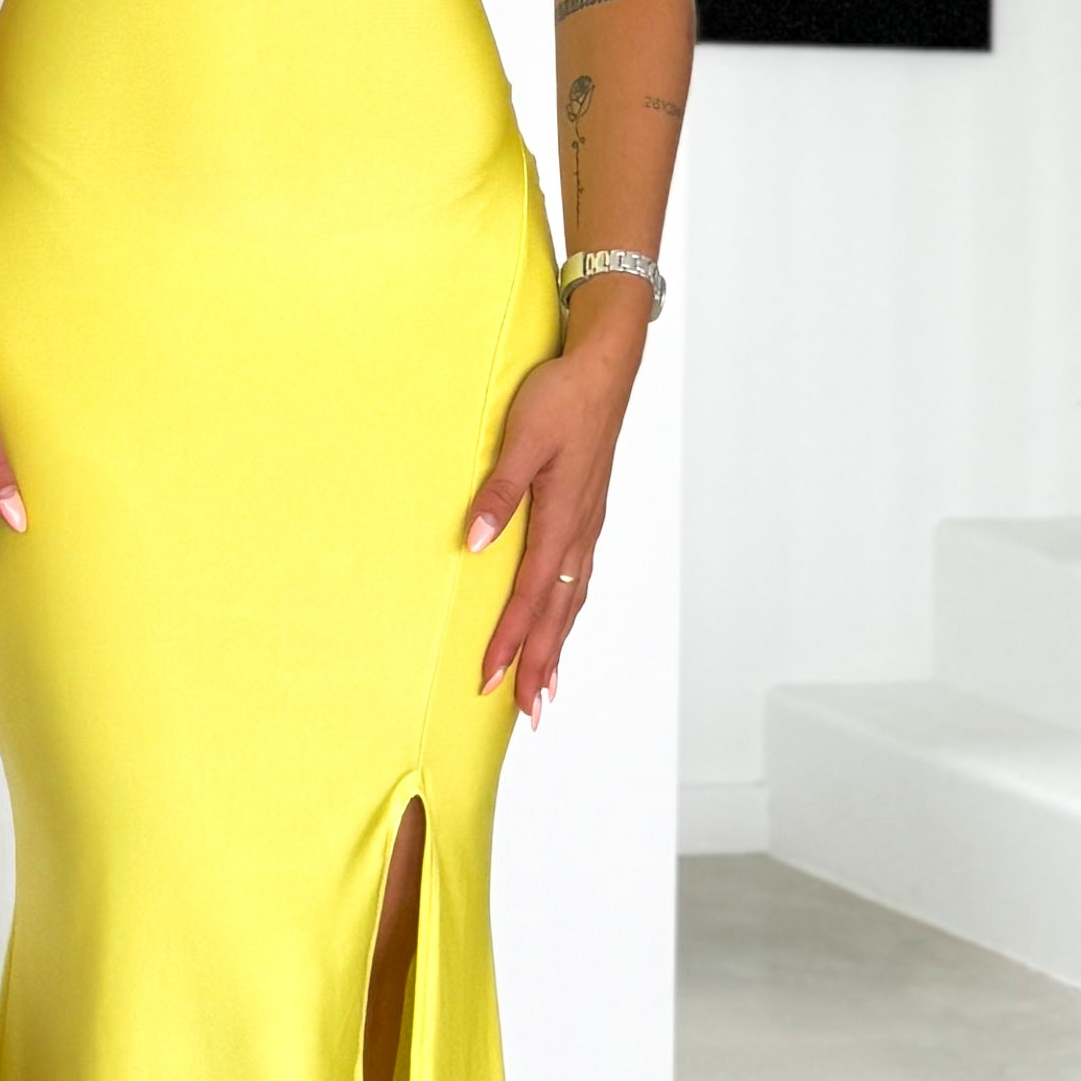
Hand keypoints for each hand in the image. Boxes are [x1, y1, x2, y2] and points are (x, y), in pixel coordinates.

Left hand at [464, 310, 644, 717]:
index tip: (489, 678)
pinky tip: (562, 622)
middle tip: (524, 713)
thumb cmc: (561, 398)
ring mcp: (588, 525)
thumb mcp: (521, 438)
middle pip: (558, 614)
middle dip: (539, 664)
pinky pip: (579, 579)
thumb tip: (475, 541)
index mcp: (562, 518)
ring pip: (572, 601)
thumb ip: (498, 492)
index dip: (510, 641)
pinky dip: (569, 614)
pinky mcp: (588, 514)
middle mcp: (580, 532)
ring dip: (557, 647)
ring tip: (544, 689)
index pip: (530, 596)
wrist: (604, 367)